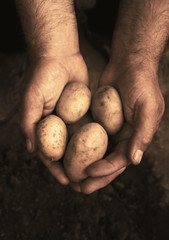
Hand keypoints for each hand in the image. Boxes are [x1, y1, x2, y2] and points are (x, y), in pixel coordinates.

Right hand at [20, 53, 87, 184]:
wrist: (58, 54)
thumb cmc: (41, 76)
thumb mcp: (30, 100)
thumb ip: (29, 125)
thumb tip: (32, 151)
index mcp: (41, 127)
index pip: (49, 153)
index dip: (56, 169)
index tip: (66, 181)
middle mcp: (57, 126)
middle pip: (66, 153)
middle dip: (74, 168)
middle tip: (83, 183)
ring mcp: (71, 119)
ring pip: (80, 144)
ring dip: (87, 158)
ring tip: (96, 172)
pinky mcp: (84, 111)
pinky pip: (90, 129)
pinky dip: (96, 140)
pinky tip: (104, 151)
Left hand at [71, 58, 164, 193]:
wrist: (129, 62)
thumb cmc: (141, 83)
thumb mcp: (148, 108)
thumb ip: (143, 134)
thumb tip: (134, 161)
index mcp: (136, 137)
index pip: (121, 160)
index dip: (106, 169)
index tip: (89, 173)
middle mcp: (124, 136)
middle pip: (108, 162)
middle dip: (95, 176)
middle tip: (79, 188)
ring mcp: (110, 129)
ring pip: (97, 153)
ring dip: (85, 166)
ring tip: (71, 177)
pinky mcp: (99, 120)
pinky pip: (89, 137)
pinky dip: (80, 148)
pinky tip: (68, 155)